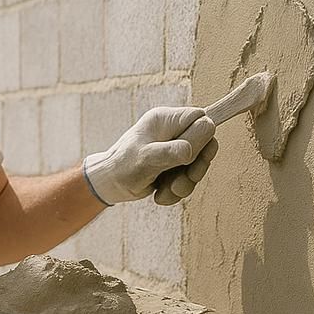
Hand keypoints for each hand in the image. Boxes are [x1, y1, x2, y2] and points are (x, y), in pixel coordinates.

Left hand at [82, 106, 217, 205]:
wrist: (108, 185)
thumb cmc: (122, 167)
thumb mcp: (146, 159)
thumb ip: (170, 152)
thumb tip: (192, 149)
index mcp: (165, 120)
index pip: (200, 118)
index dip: (202, 139)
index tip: (190, 158)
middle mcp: (172, 132)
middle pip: (205, 144)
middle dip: (194, 169)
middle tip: (179, 182)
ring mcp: (174, 148)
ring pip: (197, 165)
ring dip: (184, 184)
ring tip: (165, 191)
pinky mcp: (174, 165)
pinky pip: (188, 178)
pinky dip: (176, 191)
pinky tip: (160, 195)